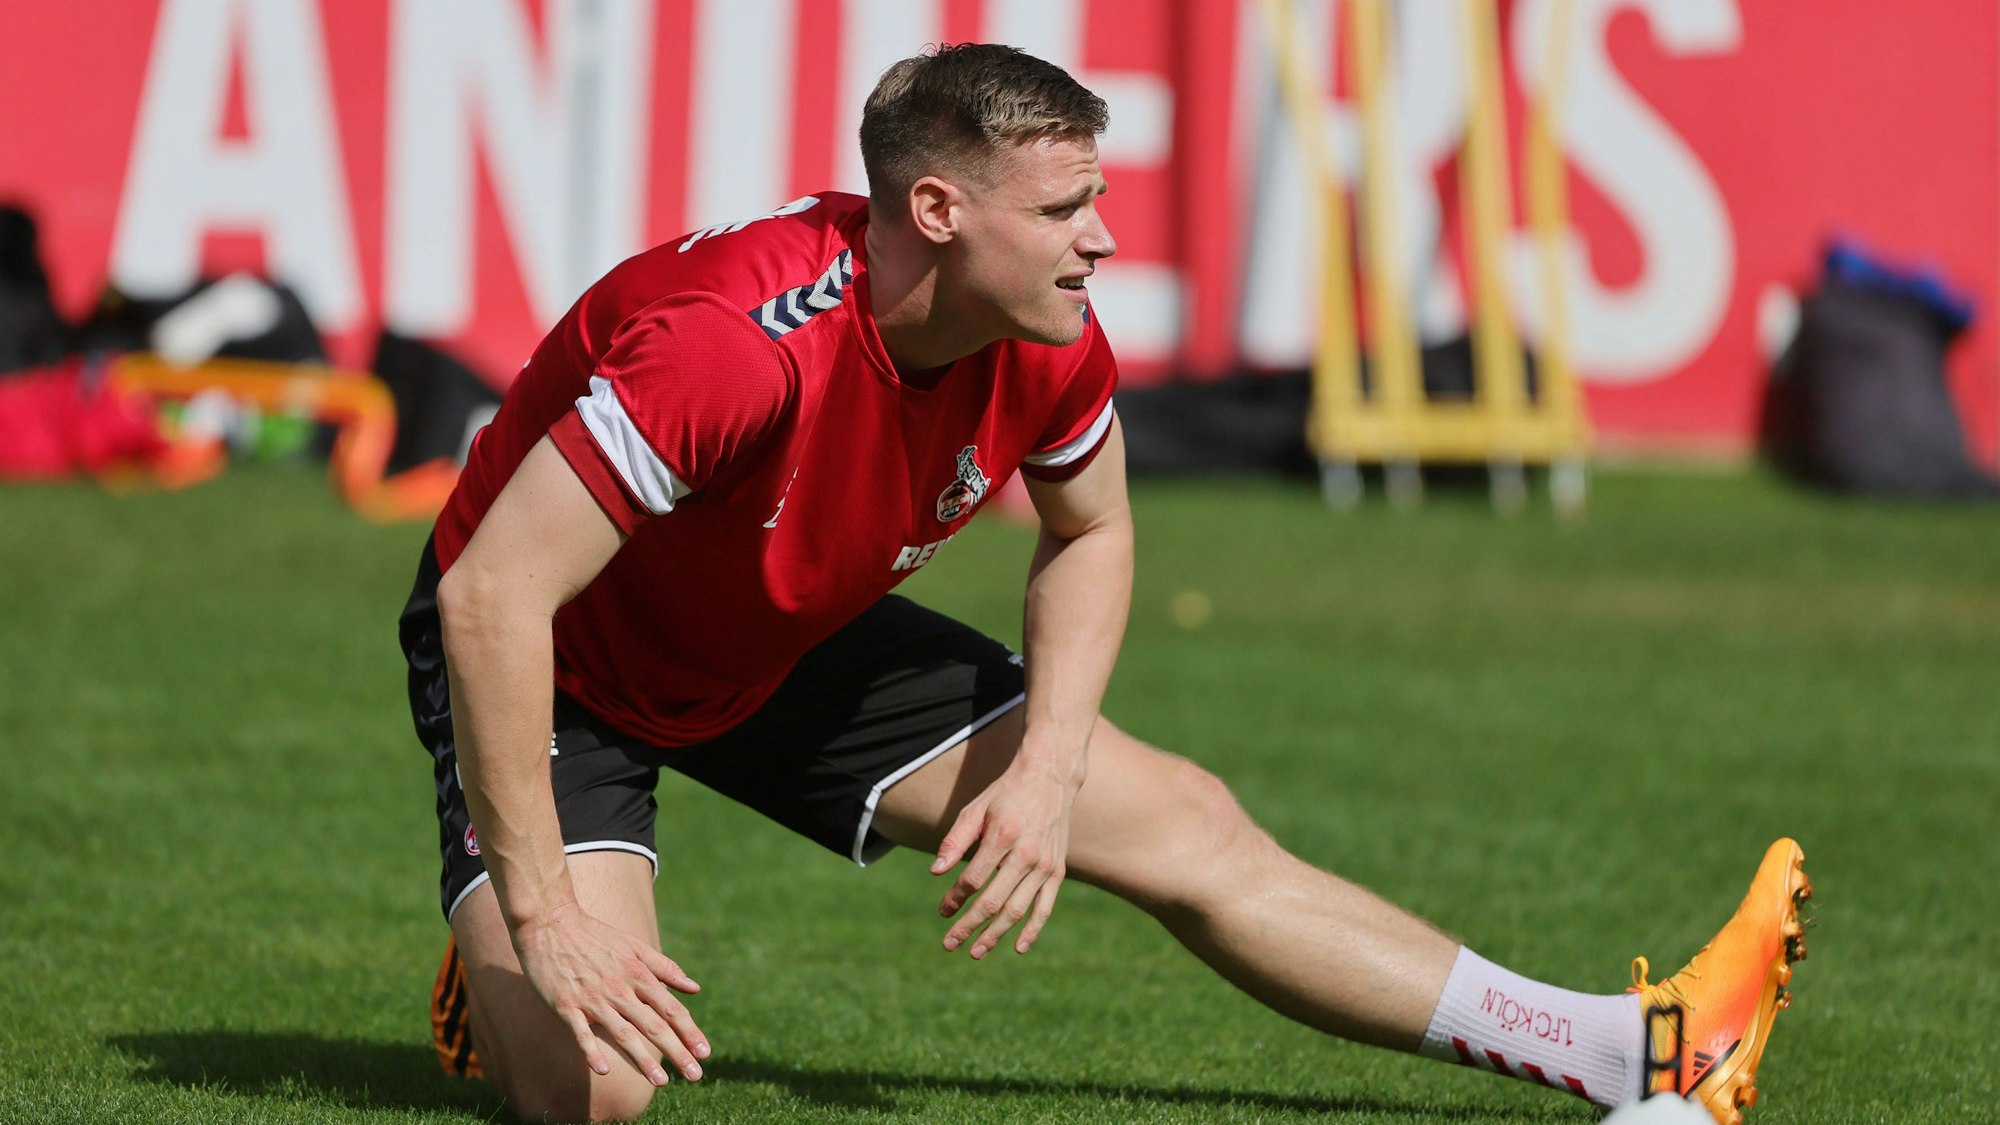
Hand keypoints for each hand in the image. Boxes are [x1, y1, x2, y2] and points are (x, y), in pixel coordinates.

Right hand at [511, 901, 708, 1084]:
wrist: (549, 923)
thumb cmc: (595, 935)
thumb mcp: (635, 946)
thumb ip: (665, 967)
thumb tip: (694, 988)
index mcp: (638, 974)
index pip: (670, 1008)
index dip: (689, 1031)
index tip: (705, 1052)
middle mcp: (619, 989)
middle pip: (653, 1025)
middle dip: (676, 1051)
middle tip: (695, 1075)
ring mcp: (592, 999)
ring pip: (623, 1033)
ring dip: (643, 1059)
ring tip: (661, 1081)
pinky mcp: (565, 1005)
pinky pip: (581, 1033)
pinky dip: (592, 1050)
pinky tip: (603, 1070)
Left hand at [930, 757, 1080, 958]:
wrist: (1049, 779)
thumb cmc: (1005, 795)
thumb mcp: (975, 810)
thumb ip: (955, 841)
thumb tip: (935, 873)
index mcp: (1003, 836)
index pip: (973, 880)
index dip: (955, 899)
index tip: (942, 910)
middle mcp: (1027, 854)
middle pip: (993, 901)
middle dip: (969, 926)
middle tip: (949, 944)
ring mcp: (1046, 865)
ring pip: (1018, 910)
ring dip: (995, 934)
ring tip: (975, 952)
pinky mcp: (1058, 871)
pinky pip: (1045, 907)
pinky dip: (1033, 930)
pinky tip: (1017, 948)